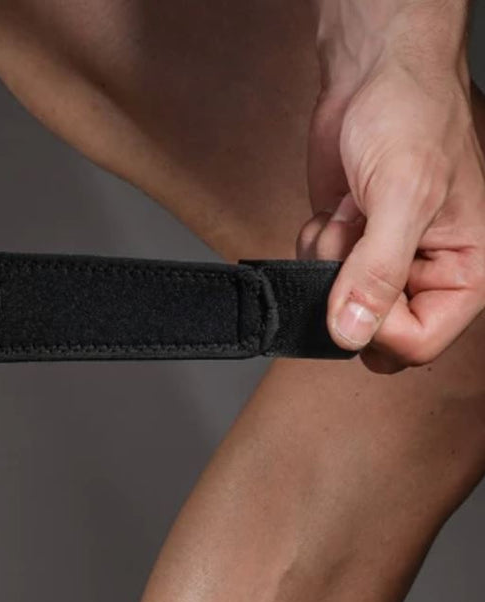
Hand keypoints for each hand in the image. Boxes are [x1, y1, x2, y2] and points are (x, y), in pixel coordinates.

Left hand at [299, 42, 484, 371]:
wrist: (373, 77)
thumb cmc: (411, 116)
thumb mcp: (404, 194)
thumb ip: (378, 271)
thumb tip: (351, 334)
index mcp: (467, 271)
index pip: (416, 344)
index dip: (378, 325)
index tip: (360, 280)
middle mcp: (428, 275)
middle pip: (374, 336)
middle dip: (348, 290)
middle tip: (356, 239)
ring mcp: (385, 265)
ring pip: (338, 309)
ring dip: (328, 263)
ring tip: (352, 213)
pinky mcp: (350, 252)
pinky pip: (316, 281)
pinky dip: (315, 247)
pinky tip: (337, 211)